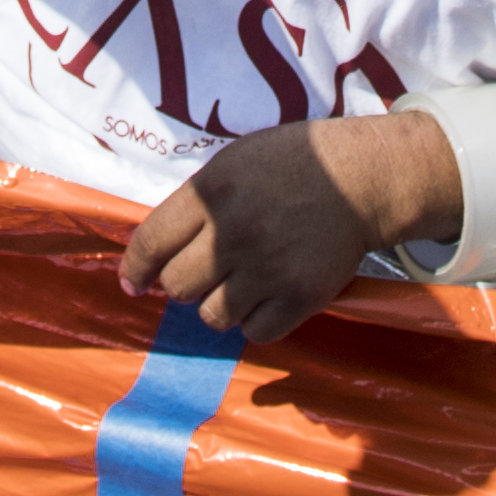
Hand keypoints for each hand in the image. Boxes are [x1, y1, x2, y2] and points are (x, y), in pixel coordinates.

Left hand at [120, 112, 433, 341]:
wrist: (361, 178)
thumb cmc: (292, 163)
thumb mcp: (232, 163)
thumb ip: (194, 204)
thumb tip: (153, 253)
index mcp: (211, 193)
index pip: (151, 243)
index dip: (134, 269)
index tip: (133, 283)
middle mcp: (233, 233)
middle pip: (177, 287)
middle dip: (181, 284)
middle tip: (201, 272)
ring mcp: (268, 269)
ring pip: (213, 316)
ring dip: (218, 304)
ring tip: (238, 283)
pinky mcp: (300, 297)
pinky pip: (255, 332)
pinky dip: (254, 320)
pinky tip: (265, 296)